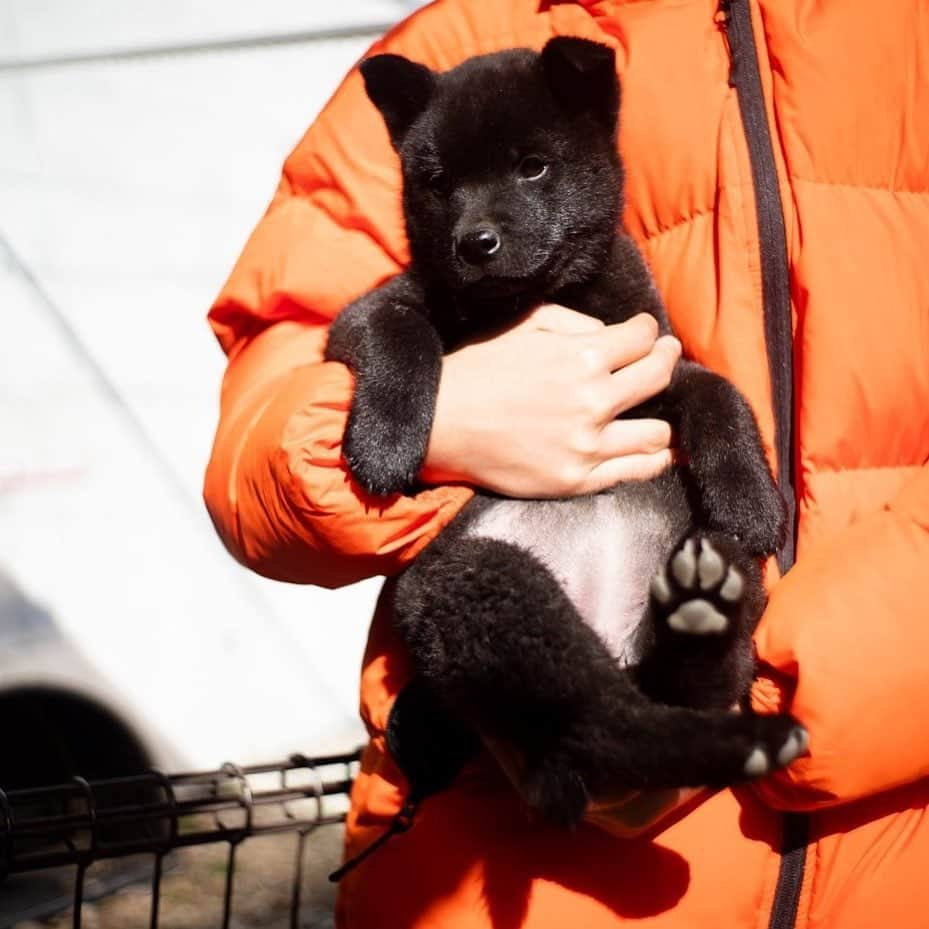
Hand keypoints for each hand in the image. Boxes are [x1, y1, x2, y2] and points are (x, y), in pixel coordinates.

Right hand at [421, 304, 681, 496]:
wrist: (440, 424)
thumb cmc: (478, 369)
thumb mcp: (523, 324)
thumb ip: (575, 322)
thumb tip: (611, 334)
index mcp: (581, 356)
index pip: (642, 338)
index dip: (648, 331)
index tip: (645, 334)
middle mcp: (592, 401)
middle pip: (658, 377)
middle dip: (666, 360)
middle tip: (664, 357)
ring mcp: (587, 445)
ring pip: (656, 432)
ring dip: (661, 417)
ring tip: (654, 412)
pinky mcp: (576, 480)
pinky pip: (636, 471)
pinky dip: (652, 459)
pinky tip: (653, 450)